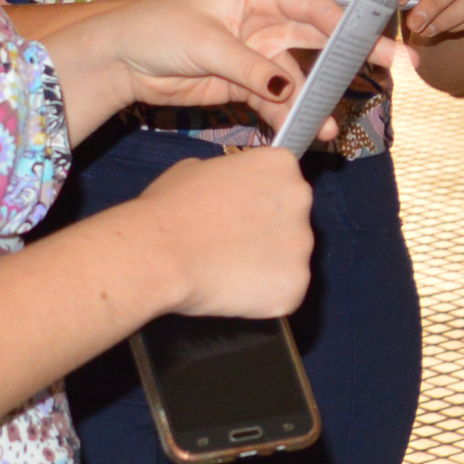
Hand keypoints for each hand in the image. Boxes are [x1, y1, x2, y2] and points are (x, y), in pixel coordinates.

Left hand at [87, 0, 382, 130]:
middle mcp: (265, 20)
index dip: (347, 22)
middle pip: (319, 38)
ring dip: (314, 101)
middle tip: (394, 68)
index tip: (374, 41)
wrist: (120, 61)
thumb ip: (251, 66)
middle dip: (352, 57)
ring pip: (300, 77)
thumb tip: (288, 89)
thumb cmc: (157, 30)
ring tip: (325, 127)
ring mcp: (258, 54)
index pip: (312, 5)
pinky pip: (278, 100)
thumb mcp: (206, 44)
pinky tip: (300, 133)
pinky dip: (289, 117)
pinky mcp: (247, 84)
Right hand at [135, 148, 316, 320]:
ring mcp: (303, 244)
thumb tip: (227, 190)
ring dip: (265, 266)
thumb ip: (227, 177)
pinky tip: (233, 291)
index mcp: (280, 166)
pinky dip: (263, 297)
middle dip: (266, 234)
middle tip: (230, 246)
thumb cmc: (170, 208)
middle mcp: (301, 199)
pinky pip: (284, 292)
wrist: (160, 254)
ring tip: (226, 270)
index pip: (280, 184)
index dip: (256, 203)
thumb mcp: (196, 170)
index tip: (235, 215)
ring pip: (289, 259)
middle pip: (291, 220)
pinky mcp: (296, 284)